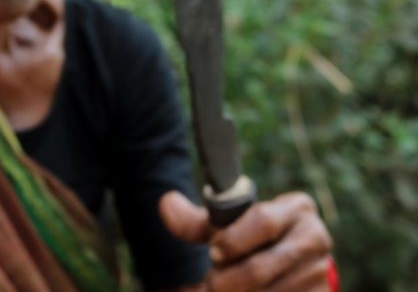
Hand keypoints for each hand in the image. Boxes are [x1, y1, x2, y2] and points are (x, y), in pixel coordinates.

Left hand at [160, 191, 333, 291]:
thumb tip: (166, 203)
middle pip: (260, 267)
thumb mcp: (228, 224)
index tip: (213, 253)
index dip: (232, 240)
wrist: (289, 261)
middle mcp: (315, 237)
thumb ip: (196, 220)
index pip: (263, 221)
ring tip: (223, 290)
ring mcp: (321, 271)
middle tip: (210, 283)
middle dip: (226, 280)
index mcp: (296, 208)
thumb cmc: (250, 236)